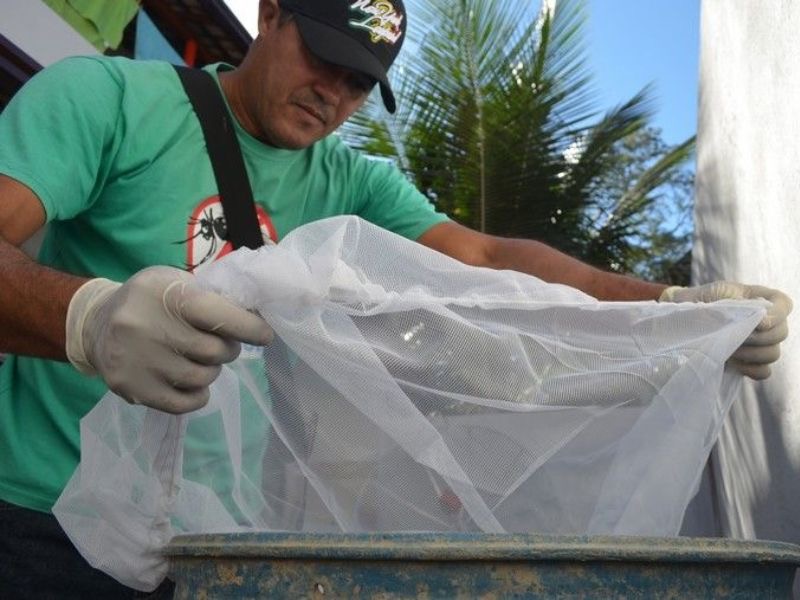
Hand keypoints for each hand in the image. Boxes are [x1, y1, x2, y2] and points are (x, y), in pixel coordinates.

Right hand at [65, 266, 272, 412]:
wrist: (95, 323)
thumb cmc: (151, 301)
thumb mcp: (175, 283)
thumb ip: (212, 298)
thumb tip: (256, 319)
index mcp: (164, 294)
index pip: (217, 314)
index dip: (248, 327)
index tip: (265, 335)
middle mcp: (144, 326)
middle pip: (213, 351)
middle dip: (227, 350)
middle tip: (221, 346)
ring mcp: (135, 360)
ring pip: (201, 378)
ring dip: (211, 372)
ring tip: (199, 360)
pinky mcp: (130, 387)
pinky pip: (183, 403)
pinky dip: (198, 395)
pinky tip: (192, 384)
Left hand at [659, 281, 792, 379]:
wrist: (684, 318)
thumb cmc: (700, 301)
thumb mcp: (713, 293)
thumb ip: (732, 300)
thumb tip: (749, 316)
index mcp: (760, 300)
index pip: (784, 304)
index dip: (778, 315)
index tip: (760, 322)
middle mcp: (766, 323)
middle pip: (781, 333)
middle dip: (759, 338)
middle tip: (735, 338)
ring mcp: (760, 344)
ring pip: (773, 354)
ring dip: (752, 354)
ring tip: (730, 350)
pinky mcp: (750, 362)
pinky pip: (763, 372)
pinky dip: (751, 370)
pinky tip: (733, 363)